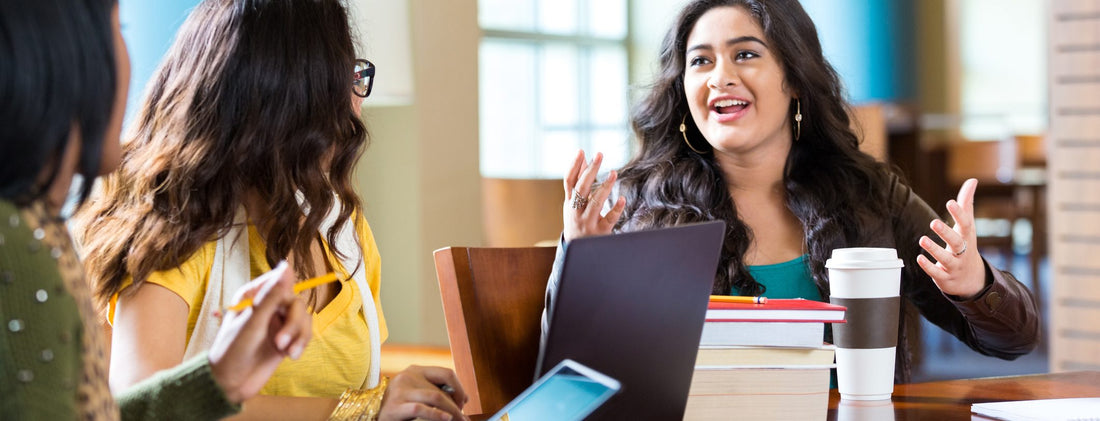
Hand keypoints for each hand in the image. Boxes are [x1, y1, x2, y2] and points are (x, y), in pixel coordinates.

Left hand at [207, 261, 311, 403]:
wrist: (230, 384)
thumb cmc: (232, 350)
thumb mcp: (252, 322)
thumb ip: (271, 295)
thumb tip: (286, 266)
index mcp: (253, 296)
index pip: (279, 282)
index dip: (286, 293)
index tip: (284, 309)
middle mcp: (267, 307)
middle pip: (296, 303)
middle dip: (293, 323)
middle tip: (281, 343)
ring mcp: (277, 323)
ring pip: (304, 318)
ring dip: (299, 335)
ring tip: (288, 353)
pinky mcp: (286, 339)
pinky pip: (305, 333)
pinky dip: (302, 343)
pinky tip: (292, 356)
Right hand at [380, 365, 468, 420]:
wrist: (372, 416)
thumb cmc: (399, 407)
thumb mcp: (417, 394)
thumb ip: (435, 392)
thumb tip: (463, 399)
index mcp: (416, 370)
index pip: (446, 373)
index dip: (459, 388)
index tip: (464, 402)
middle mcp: (408, 376)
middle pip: (442, 389)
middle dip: (456, 406)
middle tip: (463, 419)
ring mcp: (401, 390)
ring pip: (435, 397)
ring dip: (452, 412)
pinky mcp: (395, 406)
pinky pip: (420, 408)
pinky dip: (436, 414)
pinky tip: (445, 419)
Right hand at [562, 150, 625, 241]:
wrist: (578, 253)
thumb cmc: (578, 221)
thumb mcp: (575, 203)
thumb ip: (580, 182)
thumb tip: (582, 158)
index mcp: (570, 202)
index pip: (569, 181)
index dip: (574, 166)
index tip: (581, 151)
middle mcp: (576, 211)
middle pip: (581, 188)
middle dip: (590, 171)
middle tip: (599, 155)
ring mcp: (587, 222)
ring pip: (595, 203)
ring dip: (604, 187)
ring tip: (614, 173)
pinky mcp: (599, 232)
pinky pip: (608, 219)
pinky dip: (615, 209)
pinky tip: (622, 199)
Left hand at [916, 178, 986, 298]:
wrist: (972, 279)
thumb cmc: (966, 245)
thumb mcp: (967, 226)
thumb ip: (966, 203)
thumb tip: (972, 180)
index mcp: (967, 237)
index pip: (966, 224)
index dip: (959, 213)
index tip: (951, 202)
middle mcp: (963, 251)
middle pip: (957, 242)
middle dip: (946, 233)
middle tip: (933, 222)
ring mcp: (955, 266)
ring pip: (946, 259)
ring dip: (934, 250)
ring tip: (922, 239)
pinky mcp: (945, 277)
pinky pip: (937, 273)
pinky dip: (929, 267)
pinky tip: (919, 258)